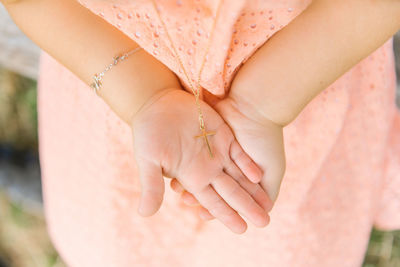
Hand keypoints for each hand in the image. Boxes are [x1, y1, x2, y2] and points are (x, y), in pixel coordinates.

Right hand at [131, 88, 271, 232]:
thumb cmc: (148, 131)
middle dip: (247, 207)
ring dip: (253, 190)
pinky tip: (259, 176)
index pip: (212, 201)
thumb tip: (145, 214)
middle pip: (231, 192)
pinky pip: (239, 153)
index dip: (226, 215)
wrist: (157, 102)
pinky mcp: (223, 134)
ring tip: (268, 205)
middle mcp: (206, 167)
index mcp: (190, 176)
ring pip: (239, 175)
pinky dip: (248, 164)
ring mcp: (216, 151)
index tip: (242, 230)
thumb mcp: (148, 160)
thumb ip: (151, 186)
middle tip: (265, 223)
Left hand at [170, 94, 285, 219]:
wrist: (255, 107)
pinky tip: (174, 172)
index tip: (202, 215)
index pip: (226, 199)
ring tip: (176, 189)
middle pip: (209, 188)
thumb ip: (270, 194)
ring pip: (199, 173)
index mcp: (243, 177)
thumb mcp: (274, 171)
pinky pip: (192, 157)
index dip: (215, 209)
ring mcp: (216, 154)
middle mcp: (227, 167)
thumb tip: (265, 215)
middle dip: (197, 197)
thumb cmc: (267, 140)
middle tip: (185, 202)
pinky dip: (184, 165)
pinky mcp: (207, 141)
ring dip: (187, 182)